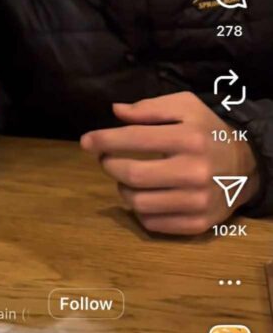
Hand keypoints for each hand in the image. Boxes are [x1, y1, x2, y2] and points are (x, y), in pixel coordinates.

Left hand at [80, 91, 259, 234]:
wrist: (246, 166)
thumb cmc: (208, 132)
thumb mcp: (186, 107)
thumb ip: (150, 108)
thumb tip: (116, 111)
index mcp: (189, 138)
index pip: (135, 139)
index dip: (104, 140)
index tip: (86, 141)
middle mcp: (193, 171)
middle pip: (132, 174)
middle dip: (109, 164)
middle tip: (105, 158)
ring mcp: (196, 202)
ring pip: (138, 203)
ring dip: (122, 189)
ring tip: (126, 177)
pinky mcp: (197, 224)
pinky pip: (153, 222)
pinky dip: (140, 209)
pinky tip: (144, 194)